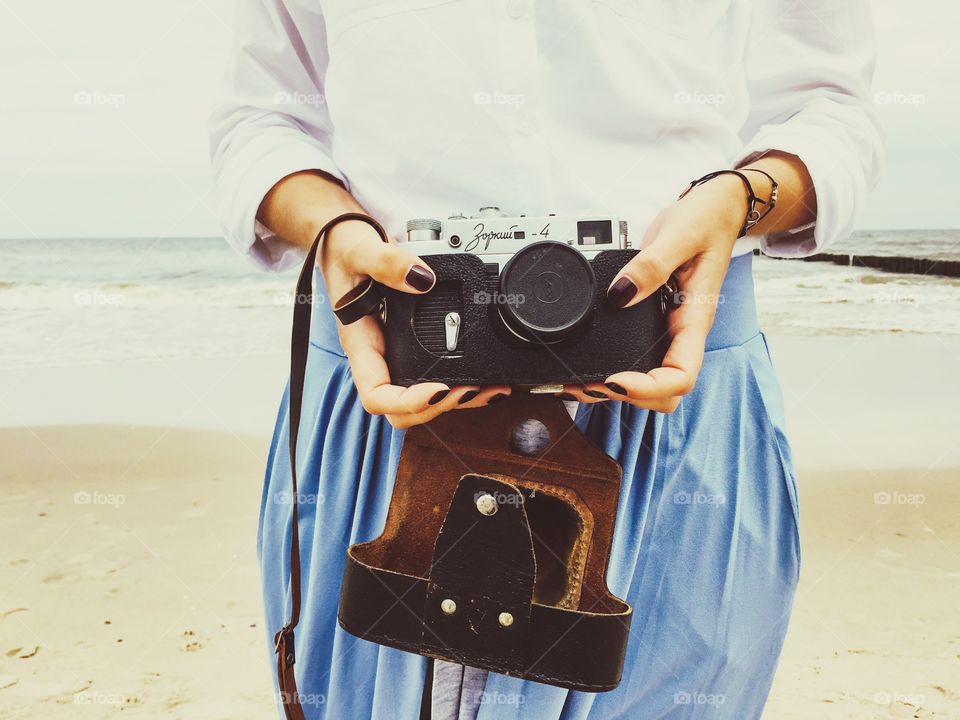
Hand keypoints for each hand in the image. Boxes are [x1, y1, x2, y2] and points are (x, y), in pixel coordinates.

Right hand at [320, 219, 510, 427]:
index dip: (407, 402)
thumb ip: (387, 262)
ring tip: (491, 390)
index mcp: (361, 345)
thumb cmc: (343, 250)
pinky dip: (460, 384)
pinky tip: (485, 379)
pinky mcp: (412, 347)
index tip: (437, 389)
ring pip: (421, 399)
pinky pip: (434, 377)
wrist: (344, 242)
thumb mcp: (360, 250)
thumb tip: (421, 278)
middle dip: (438, 407)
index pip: (376, 394)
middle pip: (402, 409)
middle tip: (472, 389)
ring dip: (456, 402)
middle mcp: (378, 357)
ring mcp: (395, 355)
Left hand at [556, 175, 746, 411]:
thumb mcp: (680, 234)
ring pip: (649, 382)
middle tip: (586, 383)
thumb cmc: (708, 219)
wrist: (717, 208)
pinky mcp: (653, 322)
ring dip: (616, 390)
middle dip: (626, 396)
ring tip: (578, 381)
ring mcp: (668, 330)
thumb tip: (620, 294)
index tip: (615, 379)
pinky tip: (589, 363)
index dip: (647, 387)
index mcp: (695, 319)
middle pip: (664, 392)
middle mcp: (682, 332)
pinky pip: (637, 358)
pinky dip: (612, 369)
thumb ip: (651, 265)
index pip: (680, 376)